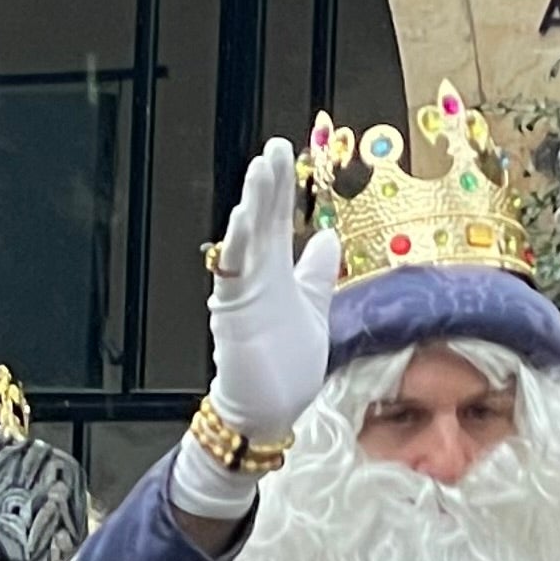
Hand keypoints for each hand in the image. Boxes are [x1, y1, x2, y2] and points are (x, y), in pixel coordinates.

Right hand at [206, 136, 341, 442]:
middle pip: (262, 221)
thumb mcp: (313, 309)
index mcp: (276, 274)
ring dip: (253, 203)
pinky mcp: (234, 312)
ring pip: (247, 239)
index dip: (282, 189)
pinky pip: (234, 272)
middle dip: (268, 184)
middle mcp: (258, 278)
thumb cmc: (285, 368)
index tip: (286, 156)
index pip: (278, 221)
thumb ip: (316, 273)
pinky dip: (238, 245)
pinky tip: (244, 217)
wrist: (266, 411)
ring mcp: (244, 293)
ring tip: (259, 169)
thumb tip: (325, 237)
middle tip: (273, 148)